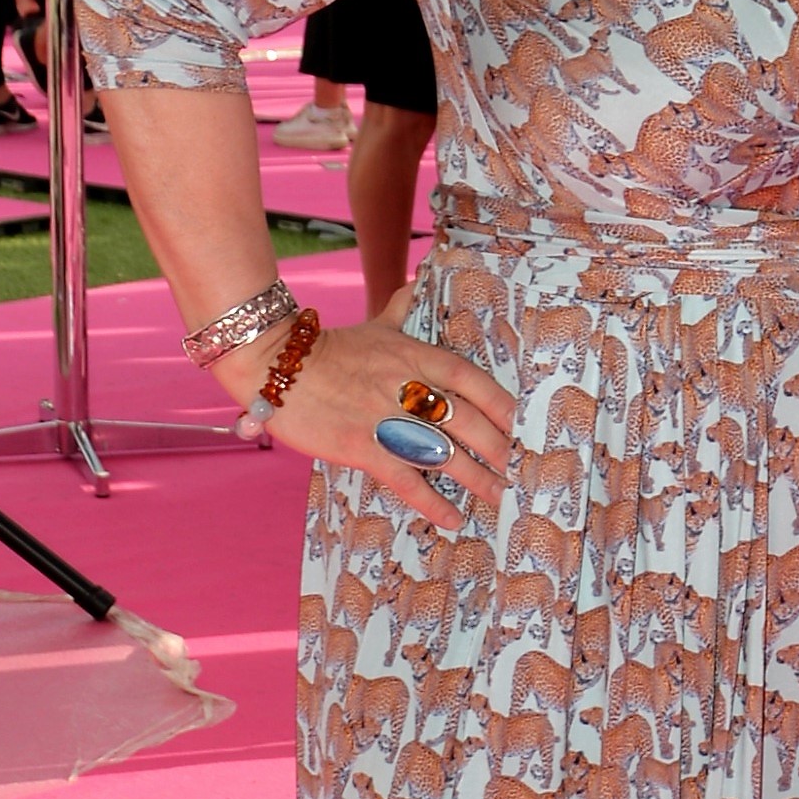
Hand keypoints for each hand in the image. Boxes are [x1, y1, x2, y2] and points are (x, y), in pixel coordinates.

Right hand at [215, 291, 515, 535]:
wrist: (273, 361)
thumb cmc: (327, 348)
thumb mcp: (373, 325)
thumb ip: (400, 308)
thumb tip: (418, 279)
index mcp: (415, 356)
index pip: (472, 380)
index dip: (502, 404)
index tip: (525, 425)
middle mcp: (407, 387)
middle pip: (468, 421)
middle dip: (500, 448)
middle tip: (522, 470)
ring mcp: (385, 418)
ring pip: (445, 453)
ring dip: (478, 478)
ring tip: (502, 498)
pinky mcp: (361, 446)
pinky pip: (406, 479)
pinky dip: (432, 501)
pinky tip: (454, 518)